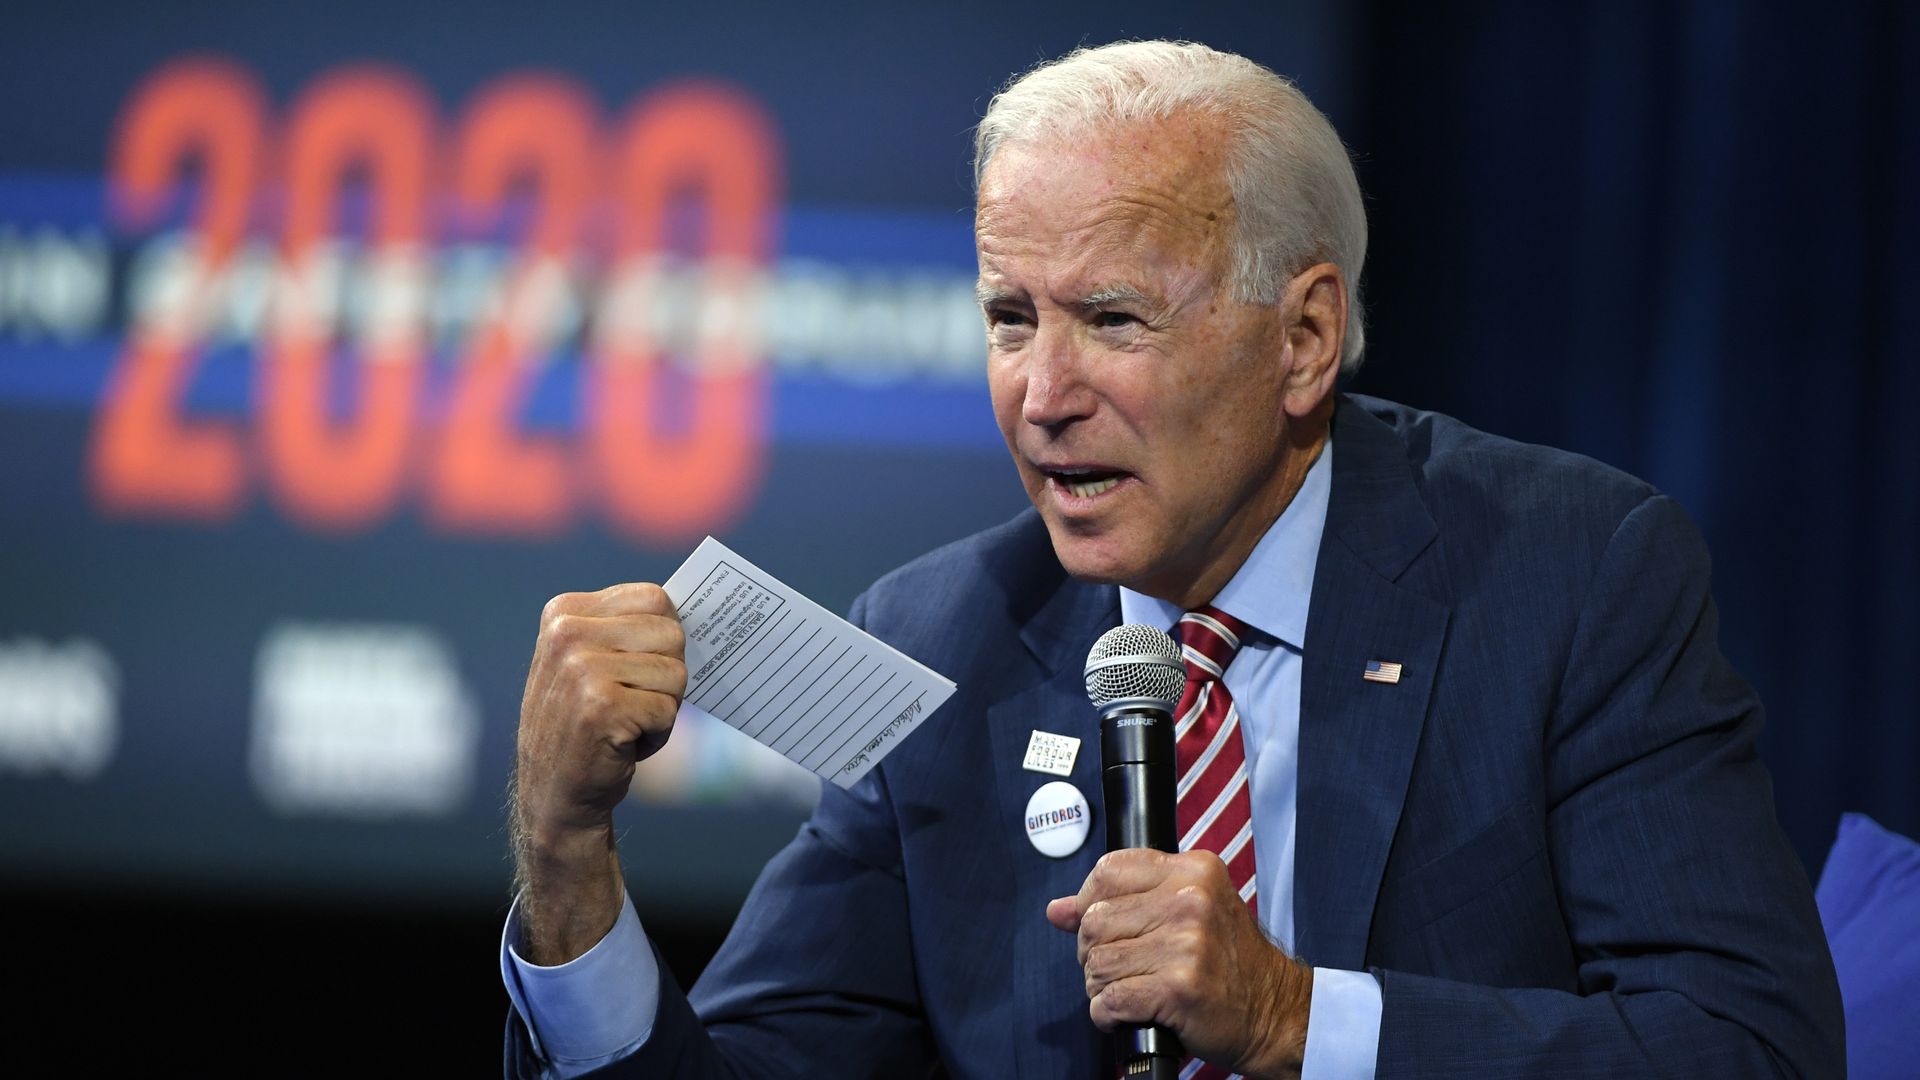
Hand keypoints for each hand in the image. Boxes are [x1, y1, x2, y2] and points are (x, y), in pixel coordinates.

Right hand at [512, 583, 685, 962]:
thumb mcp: (588, 661)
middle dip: (666, 676)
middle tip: (629, 702)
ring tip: (624, 724)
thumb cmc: (586, 723)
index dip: (664, 638)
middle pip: (672, 634)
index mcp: (564, 612)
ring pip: (676, 673)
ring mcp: (581, 669)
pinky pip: (668, 710)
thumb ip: (628, 629)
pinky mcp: (602, 706)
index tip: (637, 666)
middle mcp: (568, 634)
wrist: (554, 795)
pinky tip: (622, 745)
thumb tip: (703, 607)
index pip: (654, 598)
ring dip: (662, 707)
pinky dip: (657, 735)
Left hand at [1047, 849, 1312, 1078]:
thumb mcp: (1187, 912)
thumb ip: (1122, 902)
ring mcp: (1186, 944)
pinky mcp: (1179, 988)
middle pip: (1094, 920)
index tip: (1103, 926)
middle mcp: (1190, 900)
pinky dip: (1109, 1015)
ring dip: (1102, 987)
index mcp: (1192, 871)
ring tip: (1132, 991)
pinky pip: (1110, 1000)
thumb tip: (1057, 910)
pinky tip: (1130, 1014)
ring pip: (1097, 962)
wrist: (1275, 1013)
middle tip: (1124, 967)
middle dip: (1095, 952)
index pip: (1108, 870)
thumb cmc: (1229, 964)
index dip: (1089, 902)